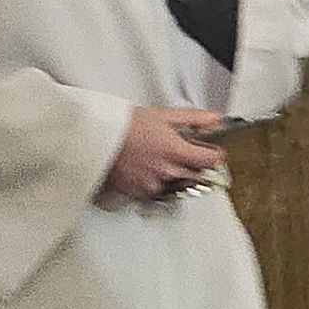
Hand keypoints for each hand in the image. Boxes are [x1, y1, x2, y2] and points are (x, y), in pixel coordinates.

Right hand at [108, 107, 227, 201]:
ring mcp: (154, 185)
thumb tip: (215, 119)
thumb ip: (193, 119)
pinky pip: (160, 192)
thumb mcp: (162, 115)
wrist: (93, 138)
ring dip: (180, 176)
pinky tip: (152, 169)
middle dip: (197, 165)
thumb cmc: (123, 125)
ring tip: (166, 161)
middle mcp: (168, 172)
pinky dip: (161, 183)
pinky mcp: (140, 193)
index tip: (210, 151)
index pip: (212, 161)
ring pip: (181, 186)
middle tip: (186, 153)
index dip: (214, 154)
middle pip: (199, 176)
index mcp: (176, 151)